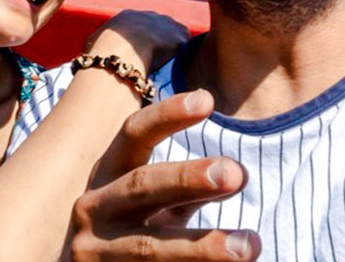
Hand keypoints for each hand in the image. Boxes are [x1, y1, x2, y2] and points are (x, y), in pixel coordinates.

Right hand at [68, 91, 257, 261]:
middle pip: (142, 186)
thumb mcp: (147, 205)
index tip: (207, 99)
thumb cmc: (122, 235)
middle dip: (188, 179)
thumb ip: (184, 190)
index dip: (166, 115)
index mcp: (106, 174)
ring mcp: (94, 253)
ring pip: (148, 248)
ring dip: (203, 248)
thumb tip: (237, 174)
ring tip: (251, 246)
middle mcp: (94, 208)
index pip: (133, 135)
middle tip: (238, 173)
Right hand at [85, 11, 189, 72]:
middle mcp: (149, 15)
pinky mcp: (180, 34)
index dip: (139, 42)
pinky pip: (185, 44)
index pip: (137, 27)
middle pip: (157, 28)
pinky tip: (178, 66)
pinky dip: (182, 53)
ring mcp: (166, 23)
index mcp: (128, 17)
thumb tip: (92, 53)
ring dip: (171, 47)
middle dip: (157, 42)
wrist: (123, 50)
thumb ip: (95, 45)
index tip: (139, 56)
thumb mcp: (92, 44)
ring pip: (172, 34)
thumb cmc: (104, 50)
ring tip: (167, 65)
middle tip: (154, 61)